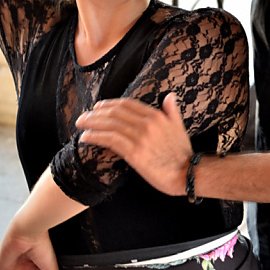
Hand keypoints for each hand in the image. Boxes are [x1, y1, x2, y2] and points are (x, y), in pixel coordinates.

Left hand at [77, 93, 191, 196]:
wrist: (188, 173)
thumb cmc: (183, 154)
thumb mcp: (179, 127)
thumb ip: (172, 111)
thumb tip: (169, 96)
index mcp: (157, 116)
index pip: (127, 105)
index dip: (110, 105)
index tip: (98, 108)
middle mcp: (148, 123)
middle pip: (115, 112)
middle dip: (96, 113)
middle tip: (84, 117)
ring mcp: (141, 137)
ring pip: (110, 125)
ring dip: (92, 123)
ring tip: (80, 125)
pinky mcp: (135, 152)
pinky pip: (110, 140)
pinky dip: (95, 136)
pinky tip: (85, 137)